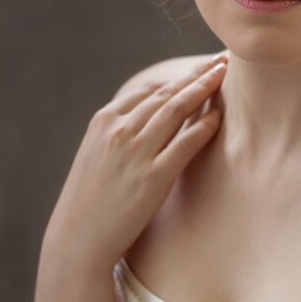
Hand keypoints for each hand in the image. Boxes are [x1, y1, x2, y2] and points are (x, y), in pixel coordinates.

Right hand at [41, 54, 227, 273]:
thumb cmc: (89, 199)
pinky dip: (204, 126)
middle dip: (196, 74)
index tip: (197, 69)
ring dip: (204, 88)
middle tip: (220, 60)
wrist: (77, 240)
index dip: (177, 77)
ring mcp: (136, 153)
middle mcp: (119, 131)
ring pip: (177, 109)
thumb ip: (119, 130)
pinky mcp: (152, 178)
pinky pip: (185, 143)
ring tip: (223, 76)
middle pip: (167, 93)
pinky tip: (218, 116)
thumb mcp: (96, 153)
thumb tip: (150, 113)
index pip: (148, 90)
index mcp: (103, 121)